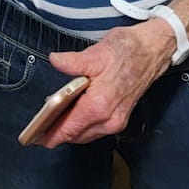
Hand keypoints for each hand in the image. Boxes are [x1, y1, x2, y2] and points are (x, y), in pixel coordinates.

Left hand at [38, 19, 175, 147]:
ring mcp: (117, 120)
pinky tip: (72, 116)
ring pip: (87, 133)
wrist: (151, 51)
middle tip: (39, 128)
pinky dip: (82, 126)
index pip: (71, 127)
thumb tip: (54, 60)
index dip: (53, 134)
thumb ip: (73, 62)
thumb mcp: (96, 53)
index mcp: (100, 104)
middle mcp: (109, 118)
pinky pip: (96, 129)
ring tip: (51, 121)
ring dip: (70, 130)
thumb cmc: (126, 51)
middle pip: (77, 134)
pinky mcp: (121, 117)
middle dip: (58, 133)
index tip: (37, 137)